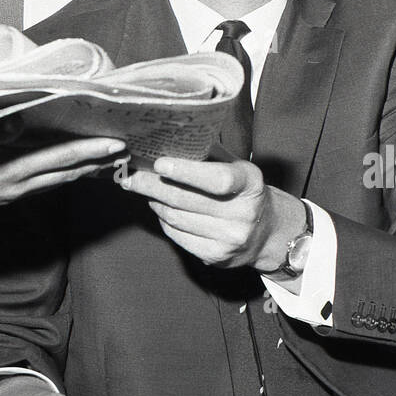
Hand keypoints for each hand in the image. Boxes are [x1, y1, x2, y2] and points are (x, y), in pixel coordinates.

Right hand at [0, 120, 124, 213]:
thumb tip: (20, 122)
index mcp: (6, 172)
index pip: (57, 160)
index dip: (88, 152)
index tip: (115, 144)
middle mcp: (13, 187)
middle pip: (64, 175)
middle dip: (94, 163)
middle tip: (124, 151)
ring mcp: (8, 194)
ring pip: (53, 183)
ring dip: (80, 171)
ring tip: (106, 160)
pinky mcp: (1, 195)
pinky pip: (39, 185)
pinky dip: (59, 176)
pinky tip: (68, 170)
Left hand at [121, 155, 306, 273]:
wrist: (265, 231)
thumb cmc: (241, 190)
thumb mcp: (235, 166)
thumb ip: (207, 154)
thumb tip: (166, 139)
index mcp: (250, 184)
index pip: (217, 179)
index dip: (186, 171)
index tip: (159, 163)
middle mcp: (243, 213)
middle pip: (186, 200)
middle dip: (152, 186)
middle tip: (130, 175)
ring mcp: (230, 238)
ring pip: (177, 218)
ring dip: (155, 201)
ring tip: (143, 188)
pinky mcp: (216, 257)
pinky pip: (177, 236)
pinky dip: (163, 220)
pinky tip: (160, 207)